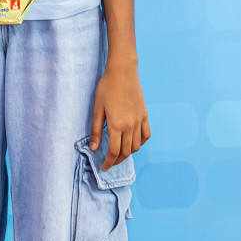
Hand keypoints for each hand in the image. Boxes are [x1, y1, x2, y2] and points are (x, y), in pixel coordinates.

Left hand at [89, 54, 149, 169]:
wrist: (123, 72)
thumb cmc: (107, 88)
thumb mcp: (97, 108)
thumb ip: (96, 130)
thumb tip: (94, 148)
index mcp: (116, 125)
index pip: (114, 152)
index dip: (109, 162)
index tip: (104, 167)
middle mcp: (130, 126)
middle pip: (126, 151)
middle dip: (117, 161)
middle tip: (110, 163)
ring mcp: (139, 121)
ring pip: (136, 146)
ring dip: (128, 154)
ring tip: (120, 155)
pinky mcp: (144, 115)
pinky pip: (146, 135)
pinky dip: (140, 143)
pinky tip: (134, 144)